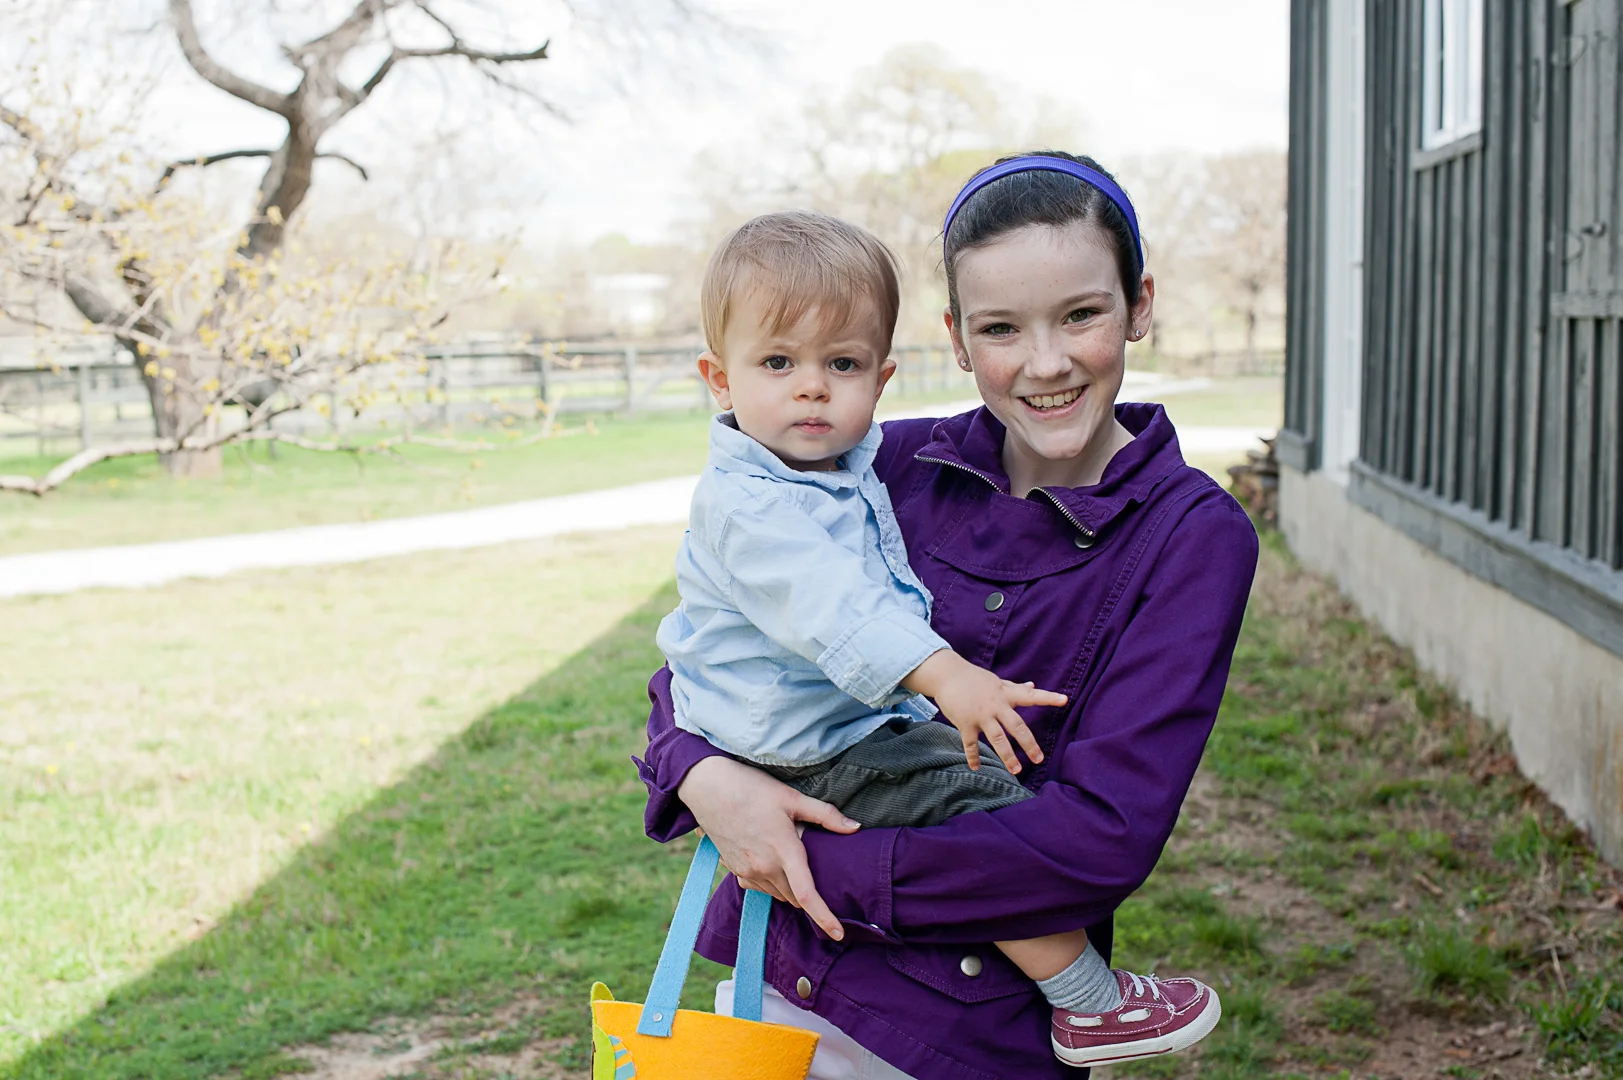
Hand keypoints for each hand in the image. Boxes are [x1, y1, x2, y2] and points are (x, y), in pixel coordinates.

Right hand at [677, 756, 860, 939]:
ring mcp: (747, 871)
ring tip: (789, 858)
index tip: (839, 934)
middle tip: (813, 866)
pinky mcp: (734, 870)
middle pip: (795, 897)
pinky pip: (759, 887)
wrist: (708, 787)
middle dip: (808, 892)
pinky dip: (771, 882)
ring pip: (777, 894)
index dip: (825, 917)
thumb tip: (855, 827)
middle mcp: (764, 867)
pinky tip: (769, 860)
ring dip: (789, 887)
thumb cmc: (751, 788)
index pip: (807, 895)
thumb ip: (825, 815)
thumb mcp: (791, 797)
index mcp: (783, 850)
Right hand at [903, 650, 1063, 772]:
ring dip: (1007, 756)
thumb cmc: (974, 678)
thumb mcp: (997, 681)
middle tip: (1039, 759)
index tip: (1065, 700)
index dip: (1048, 698)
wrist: (947, 675)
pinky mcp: (965, 723)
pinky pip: (970, 744)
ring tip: (1016, 771)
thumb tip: (1033, 685)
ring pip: (997, 738)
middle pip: (1017, 726)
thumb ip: (1015, 687)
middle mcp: (996, 705)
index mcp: (1006, 694)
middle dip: (1029, 744)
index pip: (1031, 696)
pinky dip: (973, 757)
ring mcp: (980, 715)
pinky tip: (976, 768)